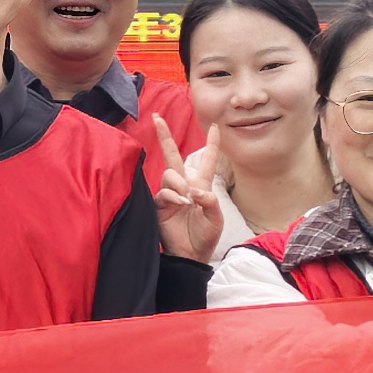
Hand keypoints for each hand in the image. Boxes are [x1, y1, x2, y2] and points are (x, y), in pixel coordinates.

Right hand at [144, 114, 227, 265]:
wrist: (190, 255)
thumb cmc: (205, 237)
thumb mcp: (215, 218)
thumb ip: (209, 201)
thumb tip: (193, 190)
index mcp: (201, 186)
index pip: (207, 160)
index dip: (212, 144)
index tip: (215, 127)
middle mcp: (184, 186)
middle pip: (173, 156)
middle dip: (164, 136)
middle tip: (156, 117)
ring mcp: (170, 194)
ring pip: (169, 173)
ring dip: (179, 183)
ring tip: (186, 199)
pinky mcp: (159, 205)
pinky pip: (163, 191)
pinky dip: (173, 196)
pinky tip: (181, 204)